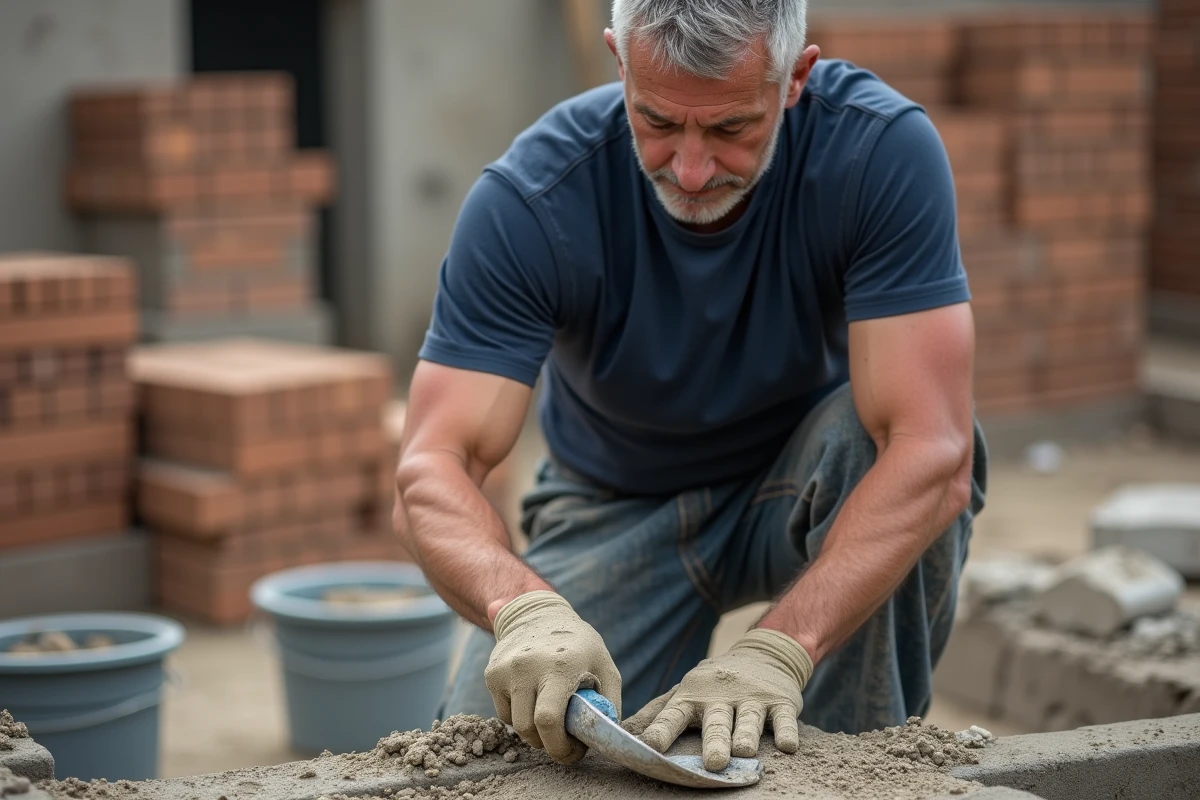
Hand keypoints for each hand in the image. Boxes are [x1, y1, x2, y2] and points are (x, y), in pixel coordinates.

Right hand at [485, 590, 621, 763]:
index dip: (560, 747)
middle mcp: (528, 666)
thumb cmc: (578, 644)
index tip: (573, 752)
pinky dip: (520, 716)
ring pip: (515, 725)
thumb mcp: (604, 665)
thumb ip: (609, 703)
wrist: (537, 613)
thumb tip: (605, 739)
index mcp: (560, 665)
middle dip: (548, 746)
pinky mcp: (492, 674)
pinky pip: (505, 713)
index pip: (549, 720)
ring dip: (534, 733)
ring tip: (551, 720)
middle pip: (528, 729)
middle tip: (563, 744)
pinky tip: (534, 699)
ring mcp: (506, 670)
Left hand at [621, 629, 811, 771]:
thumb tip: (622, 733)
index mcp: (692, 697)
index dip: (660, 731)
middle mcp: (721, 697)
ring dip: (746, 736)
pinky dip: (787, 732)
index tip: (647, 746)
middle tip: (712, 763)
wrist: (763, 653)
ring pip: (749, 721)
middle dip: (714, 741)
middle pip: (716, 722)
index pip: (672, 715)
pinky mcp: (781, 702)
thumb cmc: (714, 683)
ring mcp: (752, 699)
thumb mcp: (685, 692)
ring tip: (744, 752)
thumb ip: (657, 713)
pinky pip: (785, 719)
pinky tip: (788, 746)